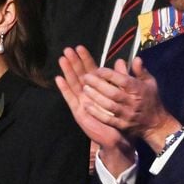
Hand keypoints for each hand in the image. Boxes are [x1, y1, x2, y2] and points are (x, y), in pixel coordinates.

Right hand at [56, 47, 135, 175]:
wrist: (119, 136)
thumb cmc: (122, 117)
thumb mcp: (124, 94)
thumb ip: (122, 78)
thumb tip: (122, 60)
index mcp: (99, 88)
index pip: (90, 70)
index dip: (85, 59)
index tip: (80, 47)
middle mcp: (88, 94)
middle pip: (79, 74)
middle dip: (73, 62)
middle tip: (67, 49)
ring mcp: (82, 102)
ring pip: (73, 84)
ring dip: (67, 71)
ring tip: (62, 59)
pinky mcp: (79, 111)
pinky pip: (70, 98)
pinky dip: (64, 89)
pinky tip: (58, 79)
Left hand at [81, 56, 181, 154]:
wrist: (156, 124)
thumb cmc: (151, 100)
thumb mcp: (150, 83)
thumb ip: (141, 71)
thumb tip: (135, 58)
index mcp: (139, 90)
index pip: (123, 80)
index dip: (110, 74)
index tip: (99, 69)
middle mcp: (132, 102)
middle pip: (113, 92)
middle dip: (98, 84)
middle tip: (86, 77)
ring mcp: (127, 115)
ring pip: (108, 105)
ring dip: (95, 97)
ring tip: (85, 88)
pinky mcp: (122, 125)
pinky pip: (107, 119)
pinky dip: (96, 113)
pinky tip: (87, 106)